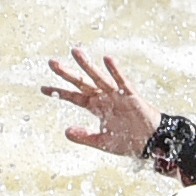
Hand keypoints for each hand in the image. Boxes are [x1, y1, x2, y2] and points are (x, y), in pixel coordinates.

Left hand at [40, 49, 156, 156]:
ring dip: (87, 65)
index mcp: (97, 107)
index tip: (43, 88)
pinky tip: (107, 59)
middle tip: (51, 62)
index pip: (75, 97)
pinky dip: (115, 71)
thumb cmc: (129, 141)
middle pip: (82, 83)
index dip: (60, 93)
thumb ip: (85, 136)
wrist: (151, 143)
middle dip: (67, 73)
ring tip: (75, 52)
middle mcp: (104, 97)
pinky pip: (122, 81)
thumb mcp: (103, 141)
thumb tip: (66, 132)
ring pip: (98, 77)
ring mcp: (117, 95)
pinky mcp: (130, 96)